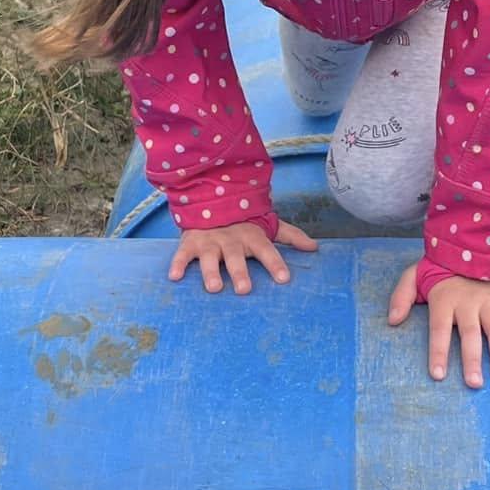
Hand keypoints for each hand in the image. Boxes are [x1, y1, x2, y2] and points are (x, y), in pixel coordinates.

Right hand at [169, 219, 316, 293]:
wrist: (210, 200)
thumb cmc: (243, 222)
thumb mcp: (267, 226)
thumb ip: (290, 236)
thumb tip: (315, 247)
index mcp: (252, 236)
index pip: (267, 250)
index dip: (275, 263)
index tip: (284, 279)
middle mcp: (231, 239)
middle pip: (236, 256)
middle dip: (240, 272)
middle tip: (244, 290)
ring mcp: (210, 241)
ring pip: (210, 257)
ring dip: (211, 272)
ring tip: (214, 288)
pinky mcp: (191, 242)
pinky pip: (183, 253)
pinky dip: (178, 264)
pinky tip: (175, 277)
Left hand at [387, 267, 489, 387]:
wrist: (470, 242)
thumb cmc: (439, 266)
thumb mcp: (413, 275)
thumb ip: (402, 296)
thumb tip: (392, 321)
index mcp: (444, 300)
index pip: (439, 330)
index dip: (439, 352)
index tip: (438, 375)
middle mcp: (467, 303)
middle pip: (469, 335)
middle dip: (471, 360)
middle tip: (474, 384)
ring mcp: (489, 301)